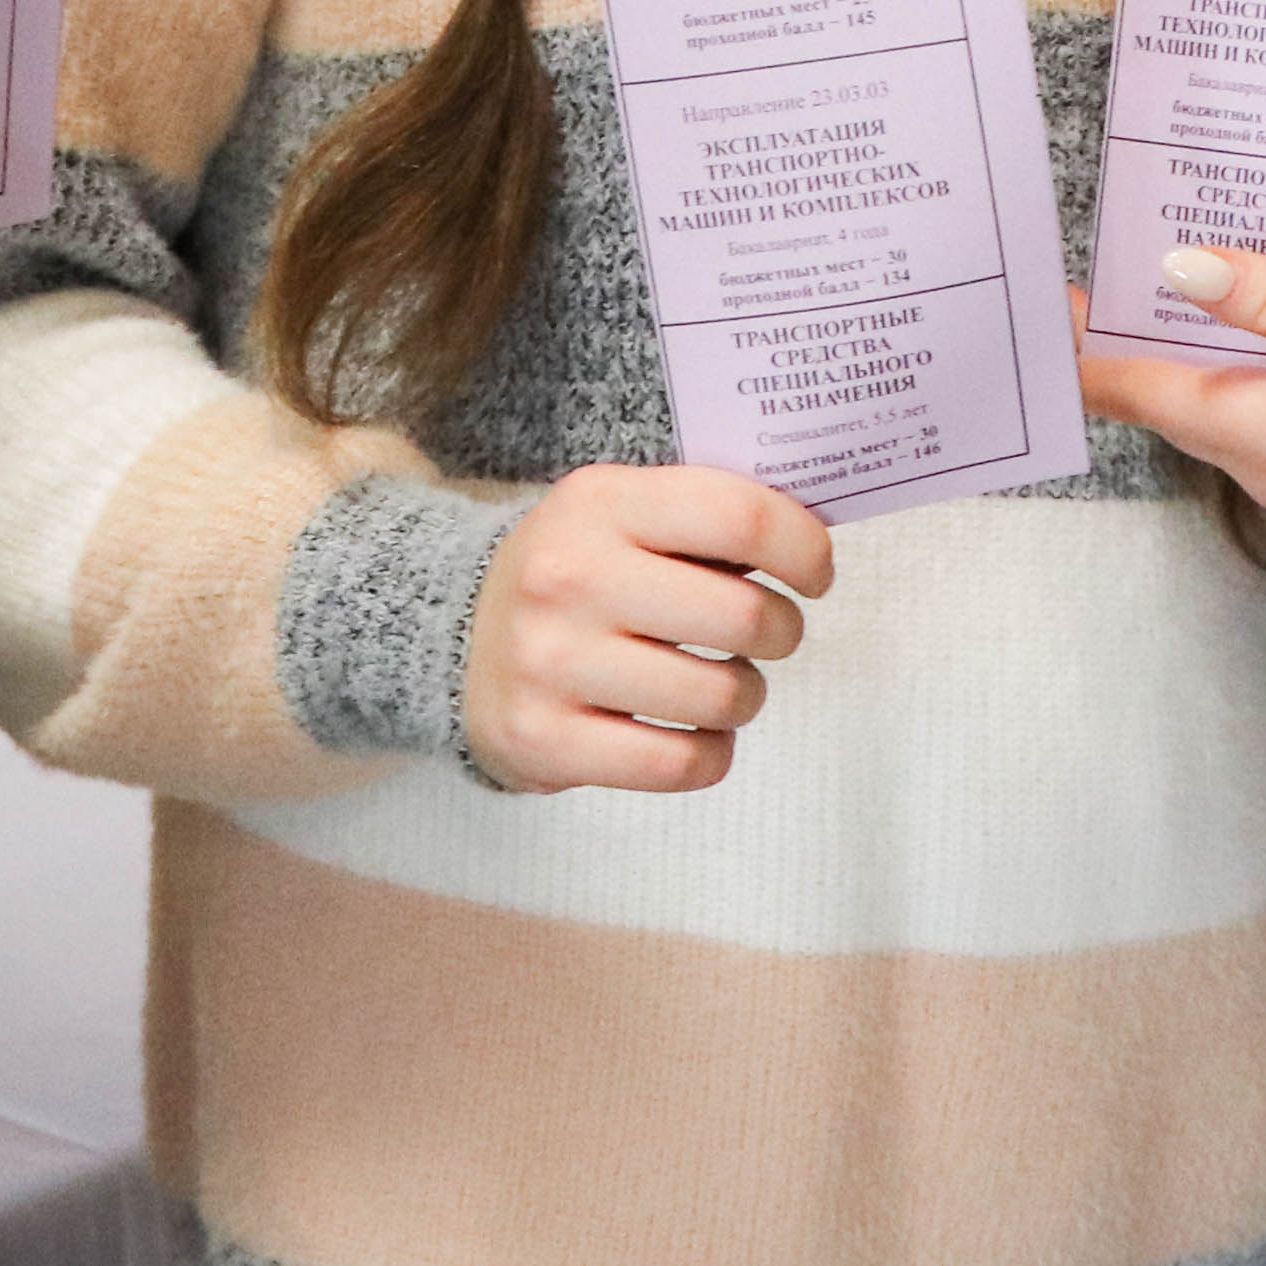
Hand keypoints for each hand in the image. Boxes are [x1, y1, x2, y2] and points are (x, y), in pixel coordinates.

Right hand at [461, 464, 831, 794]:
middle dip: (783, 631)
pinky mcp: (545, 739)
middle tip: (771, 633)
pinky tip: (695, 731)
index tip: (814, 574)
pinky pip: (680, 763)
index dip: (803, 549)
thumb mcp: (620, 512)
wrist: (452, 636)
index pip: (740, 517)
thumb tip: (813, 544)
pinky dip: (710, 752)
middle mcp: (569, 577)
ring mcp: (551, 663)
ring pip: (720, 697)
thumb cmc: (576, 572)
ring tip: (725, 683)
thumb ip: (705, 517)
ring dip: (747, 694)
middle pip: (743, 615)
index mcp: (600, 502)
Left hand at [1076, 244, 1265, 514]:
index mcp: (1242, 425)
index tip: (1051, 306)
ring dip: (1199, 355)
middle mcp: (1252, 459)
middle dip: (1138, 341)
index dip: (1081, 352)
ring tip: (1198, 290)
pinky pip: (1264, 415)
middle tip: (1122, 279)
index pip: (1128, 389)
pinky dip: (1251, 372)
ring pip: (1218, 406)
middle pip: (1168, 395)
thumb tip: (1183, 266)